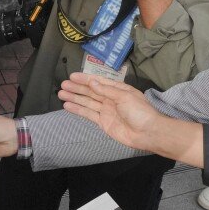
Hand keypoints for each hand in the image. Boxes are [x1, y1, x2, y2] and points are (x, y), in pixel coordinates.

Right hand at [58, 75, 204, 164]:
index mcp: (118, 90)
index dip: (85, 79)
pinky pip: (88, 114)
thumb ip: (106, 90)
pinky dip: (78, 110)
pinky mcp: (103, 122)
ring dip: (75, 98)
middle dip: (77, 88)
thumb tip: (92, 83)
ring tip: (61, 94)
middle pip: (91, 91)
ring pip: (87, 102)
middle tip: (63, 85)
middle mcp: (110, 99)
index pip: (98, 82)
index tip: (72, 76)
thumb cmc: (140, 111)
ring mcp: (106, 111)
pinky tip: (68, 106)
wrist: (147, 133)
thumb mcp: (124, 96)